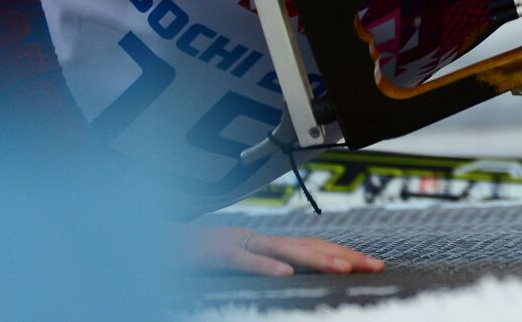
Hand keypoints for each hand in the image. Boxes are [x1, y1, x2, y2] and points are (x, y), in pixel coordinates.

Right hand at [185, 226, 385, 276]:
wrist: (147, 242)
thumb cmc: (191, 259)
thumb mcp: (234, 268)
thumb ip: (263, 270)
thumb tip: (294, 281)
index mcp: (265, 244)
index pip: (313, 249)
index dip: (345, 255)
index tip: (374, 265)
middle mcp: (257, 239)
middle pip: (309, 246)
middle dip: (344, 255)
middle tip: (375, 266)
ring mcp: (237, 242)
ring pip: (284, 249)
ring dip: (317, 258)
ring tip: (345, 269)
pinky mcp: (213, 252)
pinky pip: (242, 259)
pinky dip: (264, 265)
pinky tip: (285, 274)